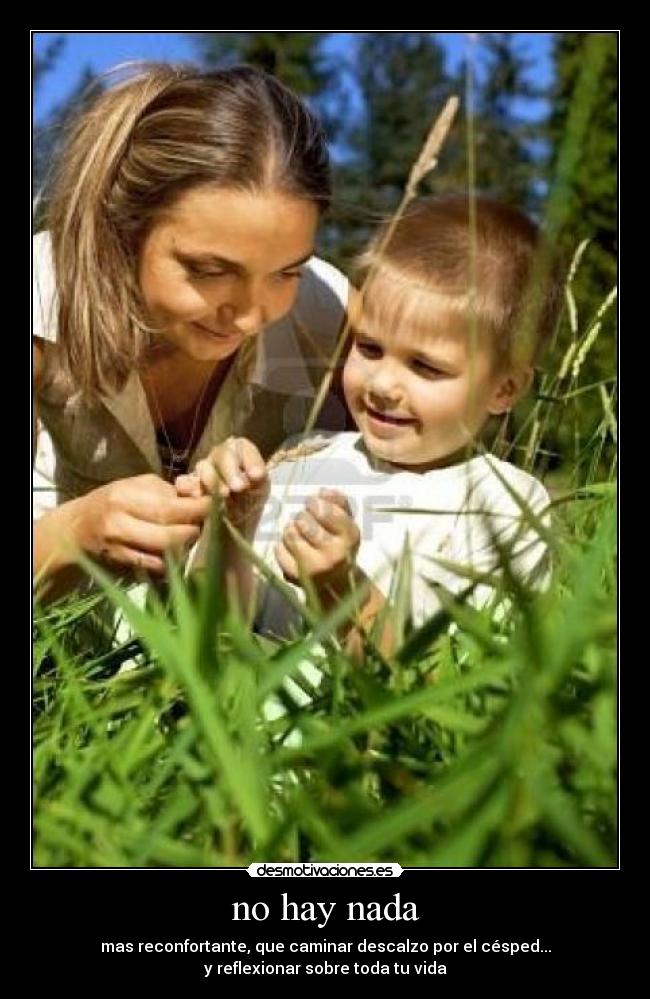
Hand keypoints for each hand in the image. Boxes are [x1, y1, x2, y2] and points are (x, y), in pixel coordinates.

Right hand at [70, 474, 211, 574]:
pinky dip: (172, 561)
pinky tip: (176, 552)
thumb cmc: (114, 501)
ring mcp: (119, 549)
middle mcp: (119, 523)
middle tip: (204, 523)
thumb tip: (200, 493)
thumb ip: (168, 490)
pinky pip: (156, 568)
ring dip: (186, 547)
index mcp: (124, 497)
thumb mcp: (136, 486)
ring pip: (165, 554)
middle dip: (195, 530)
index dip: (198, 508)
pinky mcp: (122, 566)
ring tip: (190, 536)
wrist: (77, 529)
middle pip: (170, 534)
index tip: (216, 504)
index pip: (169, 507)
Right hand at [175, 436, 268, 530]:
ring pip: (203, 466)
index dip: (251, 459)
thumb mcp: (260, 490)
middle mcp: (219, 458)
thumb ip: (258, 479)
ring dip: (213, 479)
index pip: (243, 447)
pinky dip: (190, 487)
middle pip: (222, 454)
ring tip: (223, 496)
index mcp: (240, 454)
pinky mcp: (189, 486)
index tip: (258, 476)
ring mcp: (202, 471)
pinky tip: (199, 497)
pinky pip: (184, 482)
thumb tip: (256, 475)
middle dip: (231, 471)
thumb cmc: (249, 502)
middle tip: (239, 488)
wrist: (235, 526)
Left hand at [275, 488, 360, 600]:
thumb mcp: (347, 522)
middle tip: (306, 519)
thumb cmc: (340, 544)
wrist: (337, 584)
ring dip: (291, 528)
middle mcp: (333, 555)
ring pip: (289, 533)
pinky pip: (279, 549)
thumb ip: (339, 502)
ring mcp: (313, 568)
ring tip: (299, 533)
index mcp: (349, 538)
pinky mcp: (295, 576)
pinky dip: (282, 544)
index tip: (314, 504)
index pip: (325, 511)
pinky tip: (293, 547)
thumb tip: (323, 491)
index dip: (315, 503)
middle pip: (303, 521)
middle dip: (302, 516)